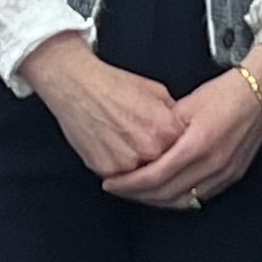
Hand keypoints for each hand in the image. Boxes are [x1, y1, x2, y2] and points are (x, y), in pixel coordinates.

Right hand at [20, 31, 182, 181]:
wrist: (76, 85)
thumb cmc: (112, 84)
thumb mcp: (156, 91)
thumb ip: (173, 115)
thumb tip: (183, 129)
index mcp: (166, 129)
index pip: (184, 151)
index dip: (178, 146)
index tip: (172, 142)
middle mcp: (149, 149)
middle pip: (164, 166)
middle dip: (158, 158)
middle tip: (144, 142)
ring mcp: (127, 162)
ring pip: (142, 176)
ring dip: (139, 166)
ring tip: (127, 142)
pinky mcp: (105, 170)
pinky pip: (119, 178)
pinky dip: (118, 168)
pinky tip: (112, 146)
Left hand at [104, 44, 261, 208]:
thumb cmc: (227, 93)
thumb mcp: (187, 103)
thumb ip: (163, 125)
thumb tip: (139, 141)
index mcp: (198, 144)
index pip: (155, 177)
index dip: (129, 184)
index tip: (111, 183)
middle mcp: (212, 164)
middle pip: (166, 194)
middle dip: (137, 195)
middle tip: (118, 189)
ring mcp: (224, 173)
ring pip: (183, 201)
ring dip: (156, 200)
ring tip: (137, 193)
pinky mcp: (231, 176)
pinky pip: (200, 198)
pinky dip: (178, 198)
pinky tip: (165, 192)